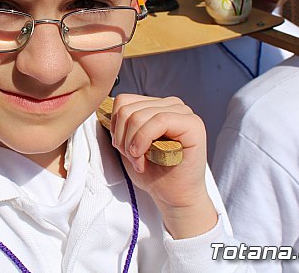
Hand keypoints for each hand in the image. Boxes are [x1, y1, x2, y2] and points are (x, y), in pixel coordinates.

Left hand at [109, 93, 216, 238]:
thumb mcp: (128, 142)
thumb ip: (121, 123)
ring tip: (139, 161)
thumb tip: (104, 106)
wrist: (172, 197)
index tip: (122, 148)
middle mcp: (172, 104)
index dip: (115, 127)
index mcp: (156, 105)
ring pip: (140, 116)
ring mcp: (184, 112)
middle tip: (132, 158)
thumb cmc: (152, 172)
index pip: (123, 101)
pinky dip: (144, 141)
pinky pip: (159, 121)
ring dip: (132, 144)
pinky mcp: (194, 124)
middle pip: (128, 110)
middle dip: (123, 139)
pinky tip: (144, 158)